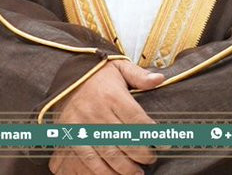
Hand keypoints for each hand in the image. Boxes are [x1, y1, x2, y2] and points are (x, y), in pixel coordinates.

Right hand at [49, 60, 162, 174]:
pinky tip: (115, 174)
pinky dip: (103, 171)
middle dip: (141, 155)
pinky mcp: (72, 136)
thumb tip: (159, 79)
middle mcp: (97, 111)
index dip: (152, 135)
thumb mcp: (120, 67)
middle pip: (124, 140)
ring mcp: (83, 126)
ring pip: (108, 154)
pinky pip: (89, 160)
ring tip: (137, 172)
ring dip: (125, 168)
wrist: (68, 78)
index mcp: (112, 95)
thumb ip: (140, 75)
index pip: (137, 120)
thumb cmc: (98, 75)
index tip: (163, 144)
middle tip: (150, 159)